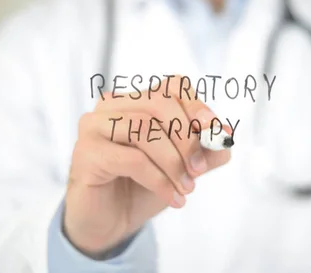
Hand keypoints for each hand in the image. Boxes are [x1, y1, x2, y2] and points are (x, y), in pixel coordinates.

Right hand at [63, 77, 231, 255]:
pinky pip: (132, 159)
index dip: (197, 107)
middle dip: (187, 137)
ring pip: (144, 129)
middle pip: (158, 104)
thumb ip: (203, 151)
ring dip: (173, 162)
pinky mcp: (86, 152)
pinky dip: (159, 180)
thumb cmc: (140, 188)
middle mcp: (110, 107)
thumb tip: (224, 137)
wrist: (108, 223)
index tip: (216, 134)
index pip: (171, 86)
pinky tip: (173, 198)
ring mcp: (94, 126)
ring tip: (186, 188)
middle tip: (200, 169)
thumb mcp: (181, 168)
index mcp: (134, 102)